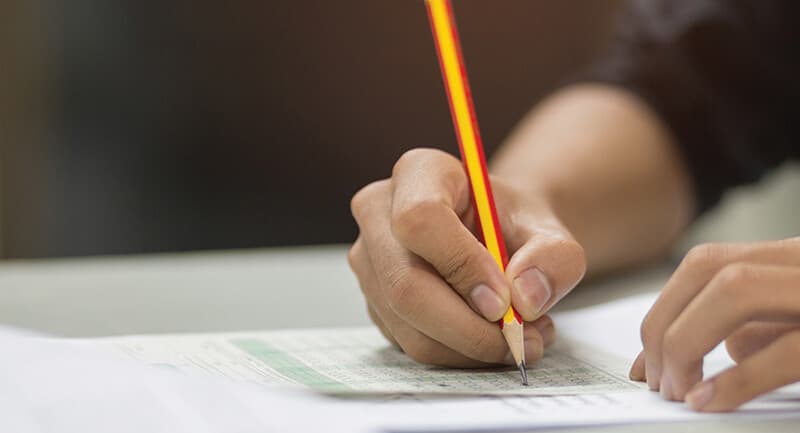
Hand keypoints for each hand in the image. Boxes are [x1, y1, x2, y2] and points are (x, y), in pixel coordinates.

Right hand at [348, 148, 585, 366]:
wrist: (494, 235)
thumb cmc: (511, 224)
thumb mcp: (548, 229)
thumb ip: (553, 257)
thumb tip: (525, 298)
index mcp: (418, 172)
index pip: (420, 219)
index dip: (462, 265)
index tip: (505, 300)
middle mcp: (378, 212)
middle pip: (405, 284)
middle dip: (469, 327)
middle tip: (522, 340)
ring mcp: (369, 260)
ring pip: (410, 325)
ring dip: (471, 347)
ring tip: (522, 337)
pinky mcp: (374, 301)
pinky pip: (412, 344)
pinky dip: (460, 353)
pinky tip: (492, 336)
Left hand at [631, 238, 799, 410]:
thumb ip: (760, 324)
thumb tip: (725, 346)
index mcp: (792, 260)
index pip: (705, 263)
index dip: (663, 309)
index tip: (647, 358)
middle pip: (709, 270)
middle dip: (665, 326)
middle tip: (656, 379)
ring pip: (736, 291)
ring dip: (688, 343)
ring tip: (677, 390)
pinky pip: (785, 350)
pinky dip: (737, 379)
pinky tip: (707, 399)